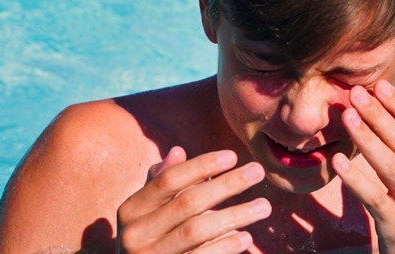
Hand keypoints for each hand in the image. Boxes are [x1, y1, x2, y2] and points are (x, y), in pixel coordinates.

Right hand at [116, 146, 271, 253]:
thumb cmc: (152, 239)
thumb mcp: (149, 211)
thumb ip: (163, 183)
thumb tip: (178, 151)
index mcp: (131, 210)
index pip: (169, 180)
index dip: (201, 165)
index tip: (233, 156)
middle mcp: (135, 234)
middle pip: (188, 202)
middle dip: (226, 184)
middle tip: (257, 172)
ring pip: (197, 230)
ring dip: (235, 215)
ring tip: (263, 206)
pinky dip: (226, 247)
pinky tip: (246, 237)